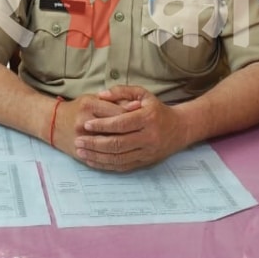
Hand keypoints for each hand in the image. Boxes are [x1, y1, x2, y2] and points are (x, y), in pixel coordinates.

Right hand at [51, 94, 138, 159]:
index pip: (118, 114)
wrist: (53, 123)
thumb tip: (138, 105)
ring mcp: (81, 140)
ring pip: (110, 149)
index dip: (134, 117)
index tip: (146, 119)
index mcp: (89, 105)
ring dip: (127, 149)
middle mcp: (84, 122)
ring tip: (139, 146)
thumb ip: (116, 100)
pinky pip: (101, 159)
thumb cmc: (78, 108)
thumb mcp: (95, 98)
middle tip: (146, 135)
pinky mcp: (80, 153)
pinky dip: (116, 159)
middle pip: (116, 132)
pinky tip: (126, 156)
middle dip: (133, 135)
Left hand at [72, 86, 187, 171]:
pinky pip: (122, 166)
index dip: (102, 125)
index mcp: (148, 118)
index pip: (121, 123)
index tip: (86, 124)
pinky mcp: (145, 162)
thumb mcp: (143, 94)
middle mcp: (149, 137)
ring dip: (97, 156)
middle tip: (78, 140)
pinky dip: (106, 165)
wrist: (180, 129)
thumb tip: (101, 94)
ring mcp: (147, 152)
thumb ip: (121, 91)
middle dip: (95, 143)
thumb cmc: (157, 109)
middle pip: (117, 143)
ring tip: (81, 151)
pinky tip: (93, 160)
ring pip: (118, 157)